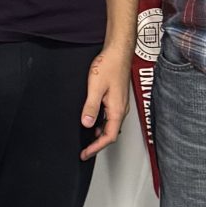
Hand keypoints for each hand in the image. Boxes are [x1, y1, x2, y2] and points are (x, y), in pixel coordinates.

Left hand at [80, 44, 131, 160]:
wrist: (118, 52)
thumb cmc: (109, 66)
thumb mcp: (95, 87)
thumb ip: (91, 106)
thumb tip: (87, 123)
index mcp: (117, 110)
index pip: (108, 137)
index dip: (96, 148)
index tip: (85, 154)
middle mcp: (121, 109)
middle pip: (110, 134)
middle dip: (97, 144)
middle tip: (84, 150)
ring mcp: (120, 104)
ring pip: (110, 126)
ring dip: (99, 134)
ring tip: (86, 140)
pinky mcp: (117, 99)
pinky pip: (110, 117)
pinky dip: (101, 124)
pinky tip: (92, 122)